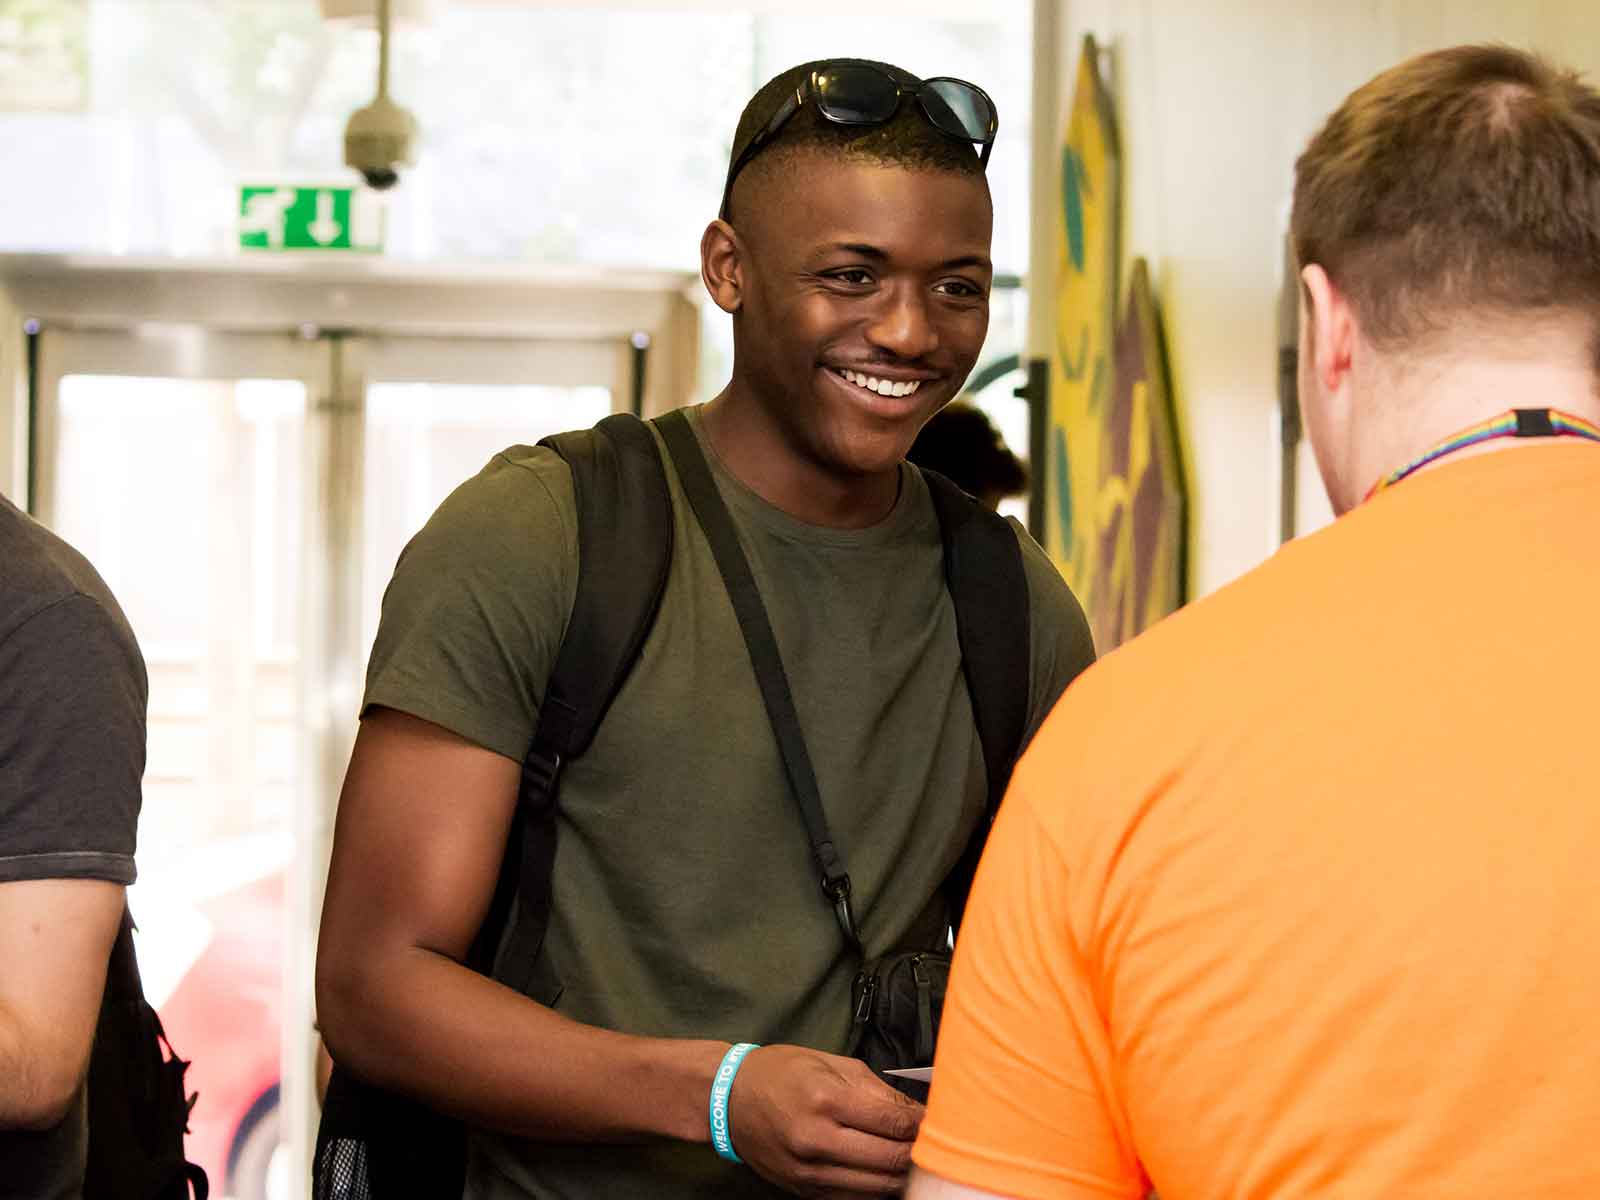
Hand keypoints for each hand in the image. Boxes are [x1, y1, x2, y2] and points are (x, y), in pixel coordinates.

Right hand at [728, 1044, 923, 1197]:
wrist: (730, 1100)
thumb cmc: (781, 1073)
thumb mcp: (831, 1063)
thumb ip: (878, 1090)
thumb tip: (918, 1112)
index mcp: (826, 1100)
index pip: (894, 1124)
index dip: (924, 1124)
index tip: (937, 1120)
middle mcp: (818, 1140)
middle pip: (892, 1160)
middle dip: (919, 1151)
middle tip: (933, 1140)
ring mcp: (811, 1172)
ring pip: (879, 1187)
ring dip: (902, 1174)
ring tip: (911, 1156)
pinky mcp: (806, 1191)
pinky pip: (856, 1199)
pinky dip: (877, 1187)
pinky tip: (883, 1170)